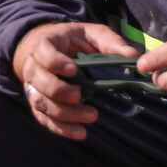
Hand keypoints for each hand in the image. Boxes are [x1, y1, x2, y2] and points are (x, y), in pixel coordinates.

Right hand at [12, 22, 139, 140]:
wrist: (43, 48)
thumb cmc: (71, 40)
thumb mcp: (90, 33)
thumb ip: (109, 42)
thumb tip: (133, 57)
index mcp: (45, 44)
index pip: (44, 53)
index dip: (55, 62)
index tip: (73, 70)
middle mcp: (33, 66)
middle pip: (40, 81)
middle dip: (59, 91)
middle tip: (79, 96)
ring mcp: (33, 86)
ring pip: (41, 103)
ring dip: (64, 113)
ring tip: (90, 117)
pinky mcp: (38, 103)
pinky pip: (44, 119)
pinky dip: (61, 129)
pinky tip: (80, 133)